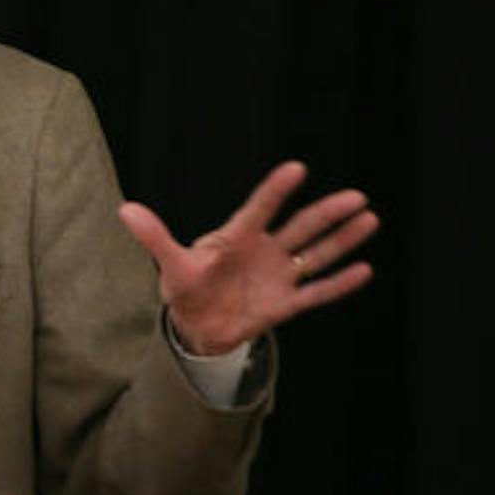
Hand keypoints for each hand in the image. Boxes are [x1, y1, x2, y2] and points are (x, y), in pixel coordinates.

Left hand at [117, 161, 378, 355]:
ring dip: (342, 240)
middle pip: (300, 227)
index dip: (276, 190)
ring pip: (315, 255)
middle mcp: (264, 251)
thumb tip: (125, 209)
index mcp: (237, 236)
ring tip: (369, 219)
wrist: (196, 325)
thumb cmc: (186, 286)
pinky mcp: (284, 304)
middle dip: (327, 213)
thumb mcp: (171, 263)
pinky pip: (316, 293)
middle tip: (356, 196)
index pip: (259, 208)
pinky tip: (364, 269)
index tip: (297, 168)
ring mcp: (277, 276)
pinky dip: (338, 283)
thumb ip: (155, 237)